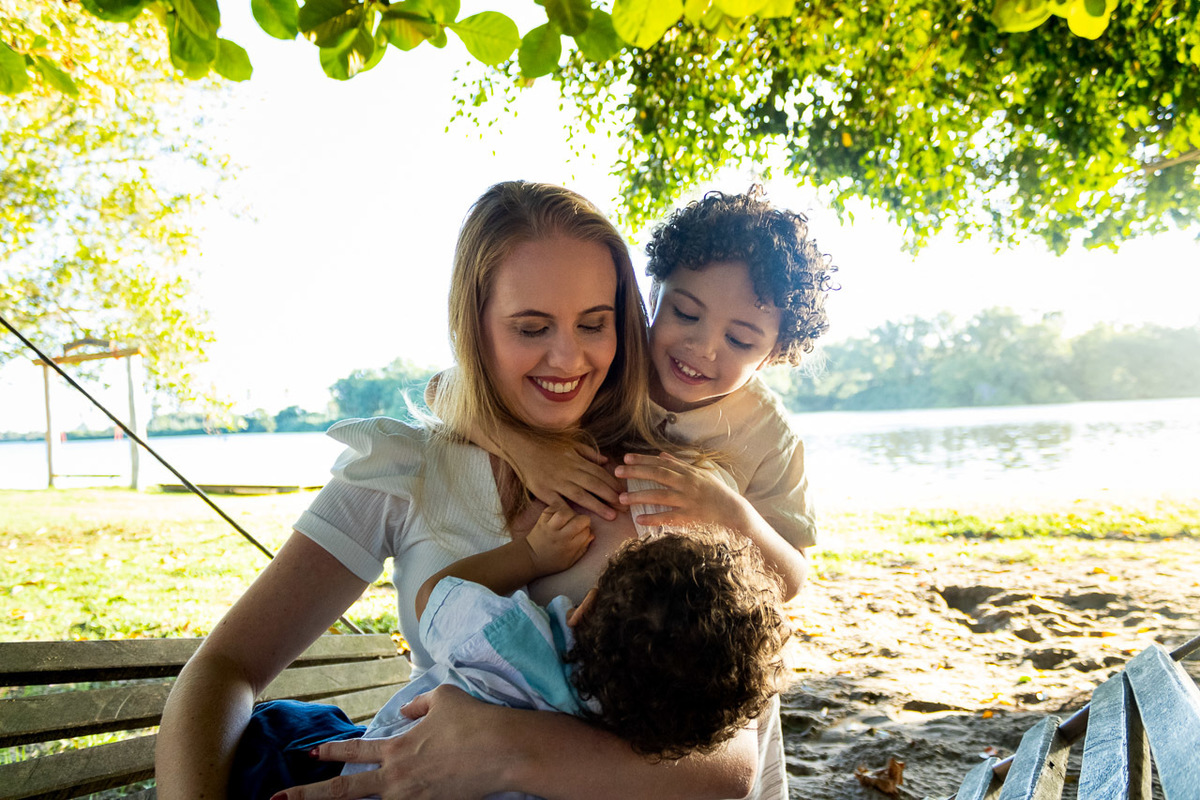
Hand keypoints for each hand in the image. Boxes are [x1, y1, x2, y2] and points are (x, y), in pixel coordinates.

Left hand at [274, 687, 509, 799]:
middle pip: (345, 793)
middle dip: (309, 797)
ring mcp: (414, 799)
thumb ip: (418, 706)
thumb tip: (406, 713)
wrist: (504, 750)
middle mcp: (398, 779)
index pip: (354, 752)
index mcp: (398, 749)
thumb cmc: (474, 720)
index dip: (330, 752)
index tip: (310, 754)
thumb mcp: (443, 698)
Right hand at [511, 440, 623, 520]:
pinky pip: (558, 504)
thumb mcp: (571, 445)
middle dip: (611, 496)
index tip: (625, 493)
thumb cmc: (548, 446)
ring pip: (581, 495)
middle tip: (625, 507)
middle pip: (594, 485)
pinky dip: (568, 512)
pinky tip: (579, 521)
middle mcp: (569, 471)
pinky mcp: (543, 491)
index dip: (613, 484)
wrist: (522, 447)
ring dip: (597, 506)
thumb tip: (606, 461)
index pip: (600, 473)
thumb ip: (589, 453)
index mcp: (577, 460)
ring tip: (611, 515)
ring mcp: (556, 482)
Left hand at [525, 505, 592, 574]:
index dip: (587, 530)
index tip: (584, 532)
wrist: (530, 558)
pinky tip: (560, 514)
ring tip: (570, 518)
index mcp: (569, 547)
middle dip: (584, 520)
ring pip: (565, 512)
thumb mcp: (571, 561)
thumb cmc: (553, 561)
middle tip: (580, 523)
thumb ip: (583, 548)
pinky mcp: (542, 519)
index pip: (586, 532)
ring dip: (571, 513)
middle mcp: (560, 536)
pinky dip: (559, 508)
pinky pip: (553, 508)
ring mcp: (550, 527)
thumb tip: (592, 534)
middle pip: (579, 521)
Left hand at [615, 452, 745, 528]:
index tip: (626, 458)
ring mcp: (688, 500)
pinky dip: (653, 518)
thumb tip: (661, 455)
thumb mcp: (700, 474)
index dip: (643, 460)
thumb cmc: (716, 493)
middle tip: (617, 472)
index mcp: (688, 473)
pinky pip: (668, 517)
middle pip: (657, 475)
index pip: (661, 463)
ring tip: (622, 498)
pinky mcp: (690, 517)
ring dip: (639, 496)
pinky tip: (639, 519)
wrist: (734, 512)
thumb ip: (679, 465)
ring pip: (660, 496)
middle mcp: (687, 484)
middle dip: (636, 472)